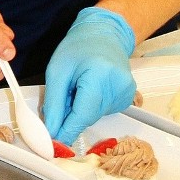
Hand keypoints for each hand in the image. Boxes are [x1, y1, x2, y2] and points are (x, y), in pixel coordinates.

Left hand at [42, 7, 135, 144]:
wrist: (103, 34)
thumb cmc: (78, 47)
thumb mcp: (57, 71)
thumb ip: (54, 103)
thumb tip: (52, 130)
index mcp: (101, 75)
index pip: (83, 114)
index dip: (66, 131)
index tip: (53, 145)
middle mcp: (119, 86)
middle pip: (88, 116)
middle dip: (70, 115)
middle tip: (63, 96)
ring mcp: (126, 93)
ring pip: (94, 116)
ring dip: (81, 108)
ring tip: (78, 85)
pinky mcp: (128, 98)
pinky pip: (102, 111)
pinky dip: (91, 105)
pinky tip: (89, 87)